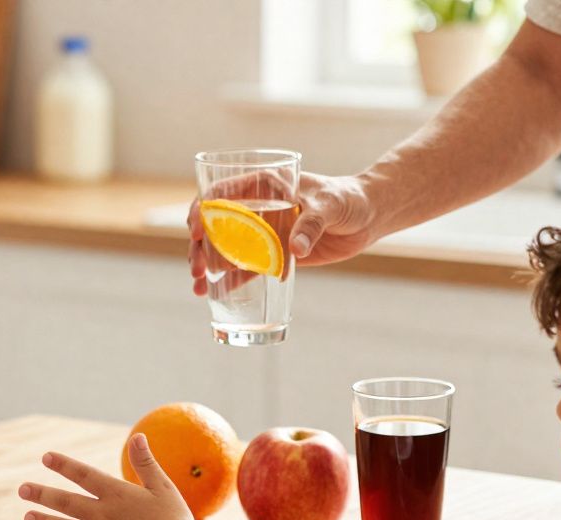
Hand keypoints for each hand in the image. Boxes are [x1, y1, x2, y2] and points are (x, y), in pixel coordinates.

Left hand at [18, 433, 204, 519]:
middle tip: (22, 489)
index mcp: (117, 494)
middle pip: (65, 502)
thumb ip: (145, 462)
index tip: (45, 457)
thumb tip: (136, 436)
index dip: (63, 465)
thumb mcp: (162, 487)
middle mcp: (104, 516)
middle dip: (41, 494)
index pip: (83, 475)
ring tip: (27, 516)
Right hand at [188, 172, 376, 295]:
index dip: (202, 209)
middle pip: (216, 224)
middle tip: (196, 267)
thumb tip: (295, 248)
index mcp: (264, 185)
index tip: (193, 229)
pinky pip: (245, 267)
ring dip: (207, 264)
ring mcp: (262, 232)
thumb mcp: (330, 205)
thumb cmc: (347, 199)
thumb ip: (311, 224)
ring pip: (224, 248)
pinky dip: (228, 280)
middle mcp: (256, 207)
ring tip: (198, 285)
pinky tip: (211, 293)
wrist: (367, 217)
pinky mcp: (272, 254)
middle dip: (199, 245)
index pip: (221, 193)